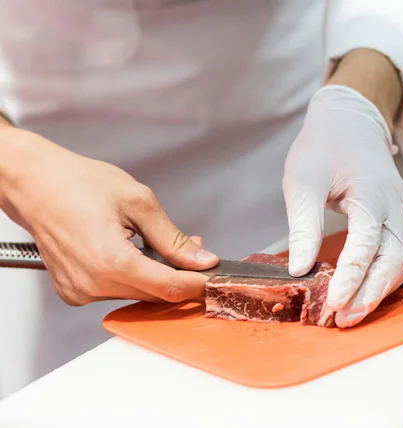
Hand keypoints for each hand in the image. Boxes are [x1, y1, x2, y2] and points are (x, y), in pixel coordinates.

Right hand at [0, 128, 217, 304]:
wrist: (35, 184)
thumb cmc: (78, 184)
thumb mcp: (139, 202)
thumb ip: (173, 238)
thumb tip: (201, 259)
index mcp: (110, 261)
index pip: (169, 288)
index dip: (198, 284)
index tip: (215, 277)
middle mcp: (93, 283)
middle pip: (155, 295)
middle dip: (180, 276)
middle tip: (194, 250)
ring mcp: (80, 291)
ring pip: (137, 294)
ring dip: (156, 275)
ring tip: (157, 244)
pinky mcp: (74, 291)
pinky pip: (116, 291)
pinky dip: (133, 276)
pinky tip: (134, 253)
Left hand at [283, 84, 402, 327]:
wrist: (350, 122)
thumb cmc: (323, 146)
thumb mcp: (303, 179)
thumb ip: (304, 223)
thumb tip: (300, 269)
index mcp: (373, 191)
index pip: (369, 241)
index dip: (352, 276)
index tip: (332, 303)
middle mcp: (395, 206)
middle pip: (394, 261)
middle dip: (369, 295)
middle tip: (341, 320)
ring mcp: (400, 214)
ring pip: (399, 264)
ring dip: (376, 292)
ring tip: (347, 314)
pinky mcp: (395, 221)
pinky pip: (394, 257)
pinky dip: (378, 279)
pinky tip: (357, 293)